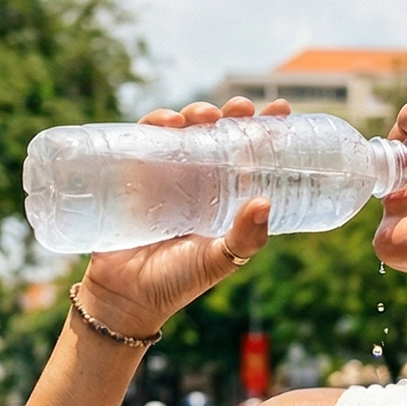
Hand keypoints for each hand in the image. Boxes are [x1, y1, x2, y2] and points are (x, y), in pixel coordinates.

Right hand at [70, 97, 284, 338]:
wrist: (125, 297)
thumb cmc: (176, 282)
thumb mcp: (218, 261)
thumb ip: (244, 240)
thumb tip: (265, 202)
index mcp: (225, 197)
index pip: (250, 155)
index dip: (265, 130)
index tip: (281, 109)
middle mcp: (198, 180)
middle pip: (219, 134)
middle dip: (233, 114)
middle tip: (243, 108)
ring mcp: (166, 175)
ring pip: (185, 130)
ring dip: (197, 113)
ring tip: (207, 116)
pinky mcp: (134, 174)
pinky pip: (144, 139)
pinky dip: (156, 123)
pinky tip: (168, 122)